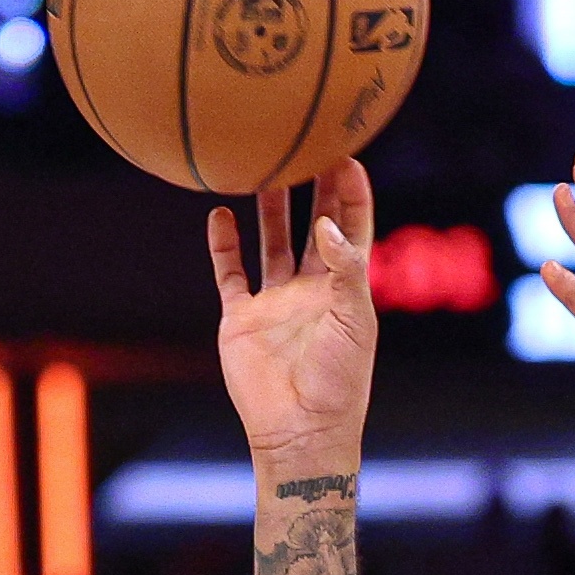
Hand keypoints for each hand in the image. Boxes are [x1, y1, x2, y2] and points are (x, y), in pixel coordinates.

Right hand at [210, 158, 376, 473]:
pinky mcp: (242, 319)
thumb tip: (326, 225)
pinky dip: (224, 245)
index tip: (345, 154)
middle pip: (312, 226)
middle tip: (305, 142)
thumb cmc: (339, 382)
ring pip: (271, 242)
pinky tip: (219, 213)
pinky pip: (230, 274)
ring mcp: (275, 303)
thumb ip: (345, 269)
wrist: (299, 431)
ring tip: (263, 167)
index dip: (351, 193)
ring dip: (269, 207)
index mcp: (346, 290)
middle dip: (313, 187)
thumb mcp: (355, 321)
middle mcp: (311, 290)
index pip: (352, 229)